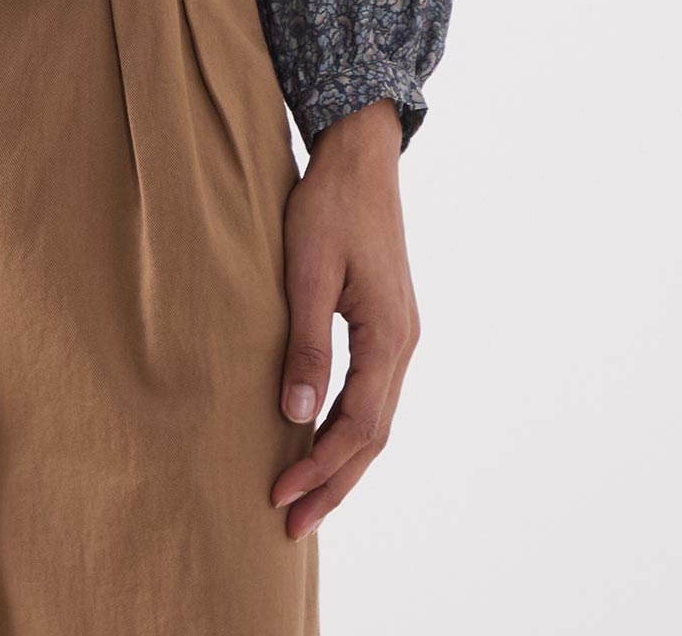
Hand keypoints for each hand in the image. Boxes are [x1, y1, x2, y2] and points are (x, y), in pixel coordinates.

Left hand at [271, 96, 419, 538]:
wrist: (359, 155)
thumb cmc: (329, 204)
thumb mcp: (308, 271)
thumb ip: (305, 343)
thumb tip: (294, 416)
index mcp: (389, 336)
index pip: (357, 426)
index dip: (318, 467)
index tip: (279, 497)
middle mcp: (403, 344)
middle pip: (373, 437)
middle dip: (332, 483)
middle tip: (290, 525)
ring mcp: (399, 335)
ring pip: (374, 419)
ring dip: (340, 461)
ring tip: (303, 498)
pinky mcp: (385, 323)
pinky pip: (370, 394)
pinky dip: (345, 428)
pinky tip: (317, 439)